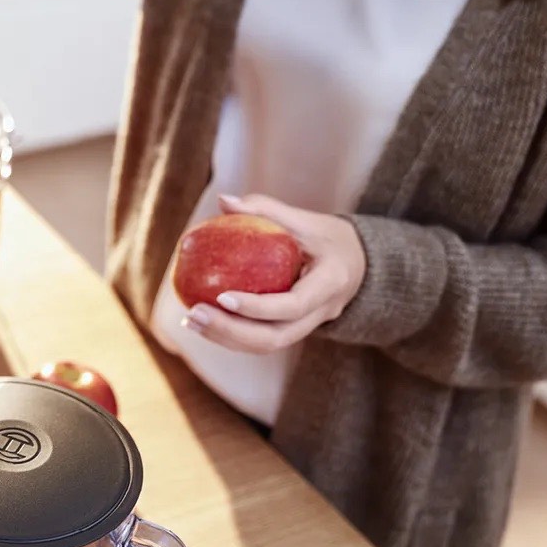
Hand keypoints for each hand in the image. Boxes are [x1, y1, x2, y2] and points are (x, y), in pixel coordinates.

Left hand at [181, 194, 366, 353]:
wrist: (357, 265)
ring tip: (190, 321)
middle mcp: (322, 313)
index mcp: (330, 283)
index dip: (258, 307)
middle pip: (276, 337)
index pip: (293, 304)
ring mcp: (308, 327)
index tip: (222, 296)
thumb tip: (223, 200)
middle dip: (231, 331)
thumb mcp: (304, 219)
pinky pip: (261, 340)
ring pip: (267, 345)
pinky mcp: (293, 331)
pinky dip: (230, 335)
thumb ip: (266, 208)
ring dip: (225, 338)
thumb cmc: (325, 236)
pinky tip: (201, 321)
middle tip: (194, 313)